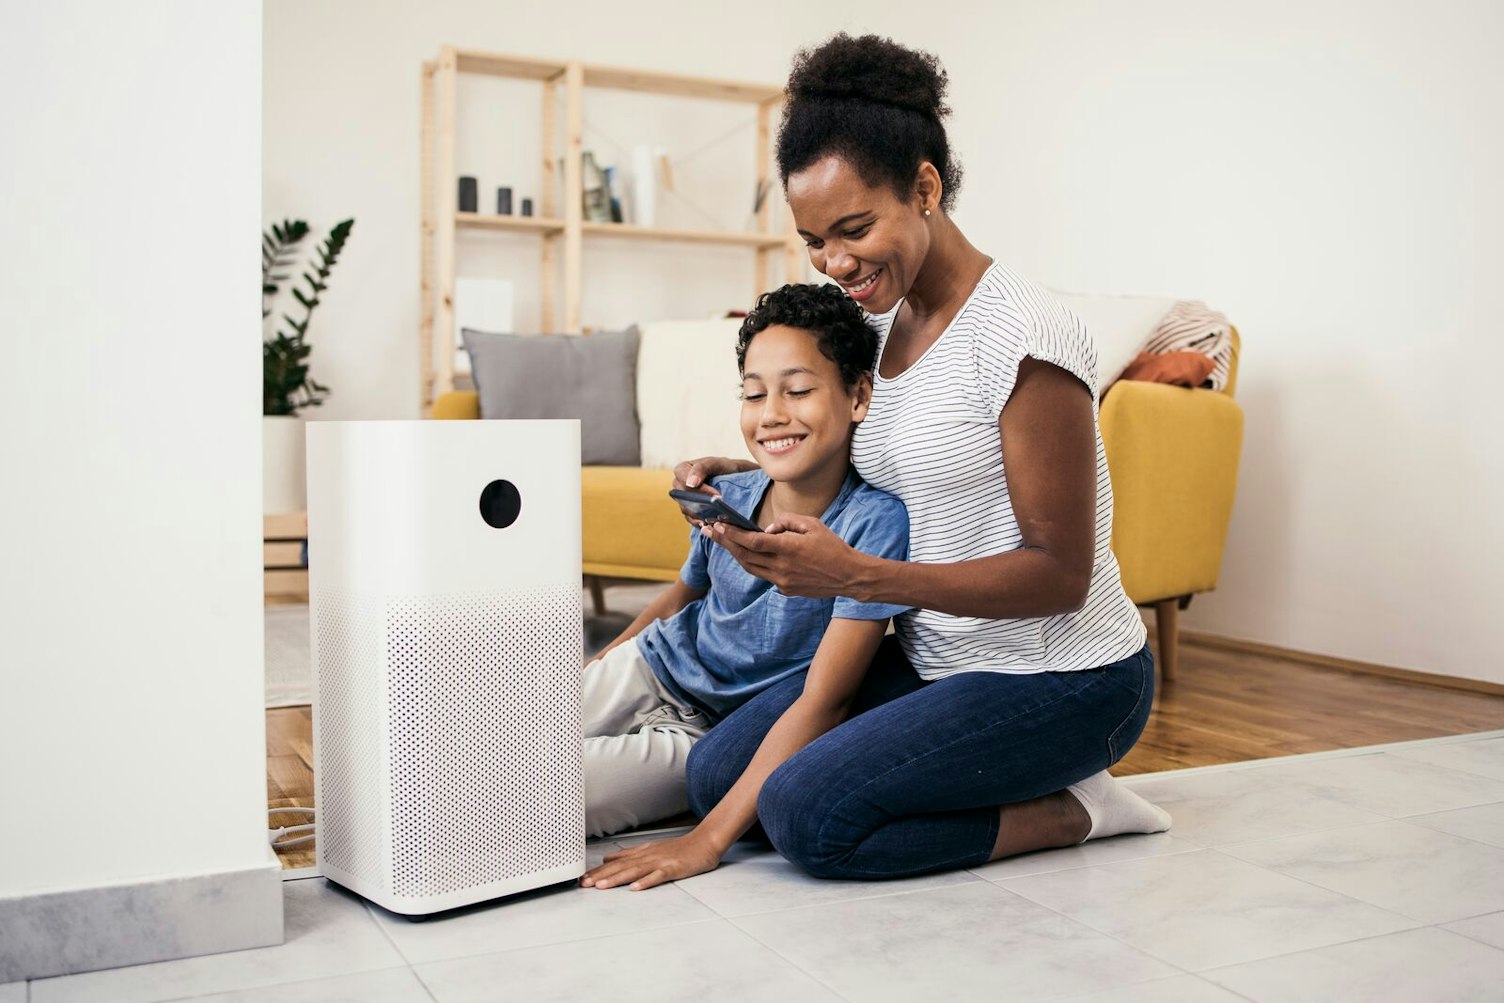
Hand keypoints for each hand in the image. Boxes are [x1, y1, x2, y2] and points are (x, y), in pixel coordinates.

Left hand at [580, 832, 724, 890]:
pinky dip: (646, 881)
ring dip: (617, 878)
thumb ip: (629, 854)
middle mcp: (648, 856)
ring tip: (601, 887)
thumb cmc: (679, 848)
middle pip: (621, 867)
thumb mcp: (650, 848)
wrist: (705, 842)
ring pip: (635, 871)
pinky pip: (658, 876)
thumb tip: (607, 859)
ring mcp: (660, 862)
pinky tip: (635, 888)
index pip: (616, 863)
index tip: (581, 879)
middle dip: (601, 876)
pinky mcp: (673, 868)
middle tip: (583, 884)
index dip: (598, 871)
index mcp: (641, 853)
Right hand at [672, 456, 743, 526]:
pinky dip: (701, 522)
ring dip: (700, 515)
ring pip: (686, 510)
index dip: (699, 489)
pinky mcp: (690, 512)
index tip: (716, 496)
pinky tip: (711, 525)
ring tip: (715, 520)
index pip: (685, 480)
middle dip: (700, 504)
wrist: (734, 479)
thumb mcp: (715, 463)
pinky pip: (691, 519)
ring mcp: (683, 500)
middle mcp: (679, 485)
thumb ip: (701, 468)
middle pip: (683, 497)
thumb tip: (691, 484)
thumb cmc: (723, 468)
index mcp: (682, 470)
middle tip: (718, 510)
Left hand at [706, 514, 863, 598]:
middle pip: (745, 555)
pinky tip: (747, 554)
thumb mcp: (812, 524)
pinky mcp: (786, 590)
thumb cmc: (832, 547)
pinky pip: (764, 575)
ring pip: (750, 568)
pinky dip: (754, 564)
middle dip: (725, 542)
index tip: (718, 525)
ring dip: (735, 554)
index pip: (752, 541)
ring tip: (723, 541)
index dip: (733, 534)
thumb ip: (787, 521)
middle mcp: (781, 567)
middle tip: (709, 531)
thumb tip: (768, 528)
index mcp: (788, 548)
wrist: (849, 577)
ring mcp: (782, 581)